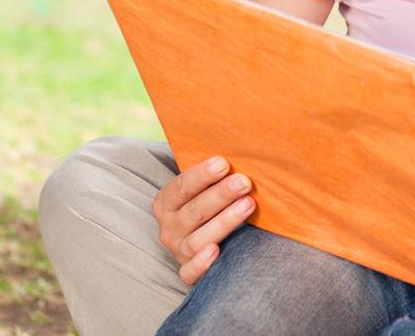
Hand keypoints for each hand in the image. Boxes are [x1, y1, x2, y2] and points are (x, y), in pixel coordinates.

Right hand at [153, 156, 256, 283]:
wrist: (202, 238)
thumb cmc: (209, 203)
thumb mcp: (202, 188)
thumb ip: (213, 173)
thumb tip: (240, 141)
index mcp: (166, 202)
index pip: (181, 187)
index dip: (202, 175)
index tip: (224, 163)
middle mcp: (168, 228)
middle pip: (194, 211)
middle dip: (221, 195)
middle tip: (244, 181)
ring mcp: (178, 251)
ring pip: (197, 239)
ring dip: (223, 222)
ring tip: (248, 205)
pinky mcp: (187, 272)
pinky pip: (190, 273)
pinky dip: (202, 263)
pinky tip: (217, 251)